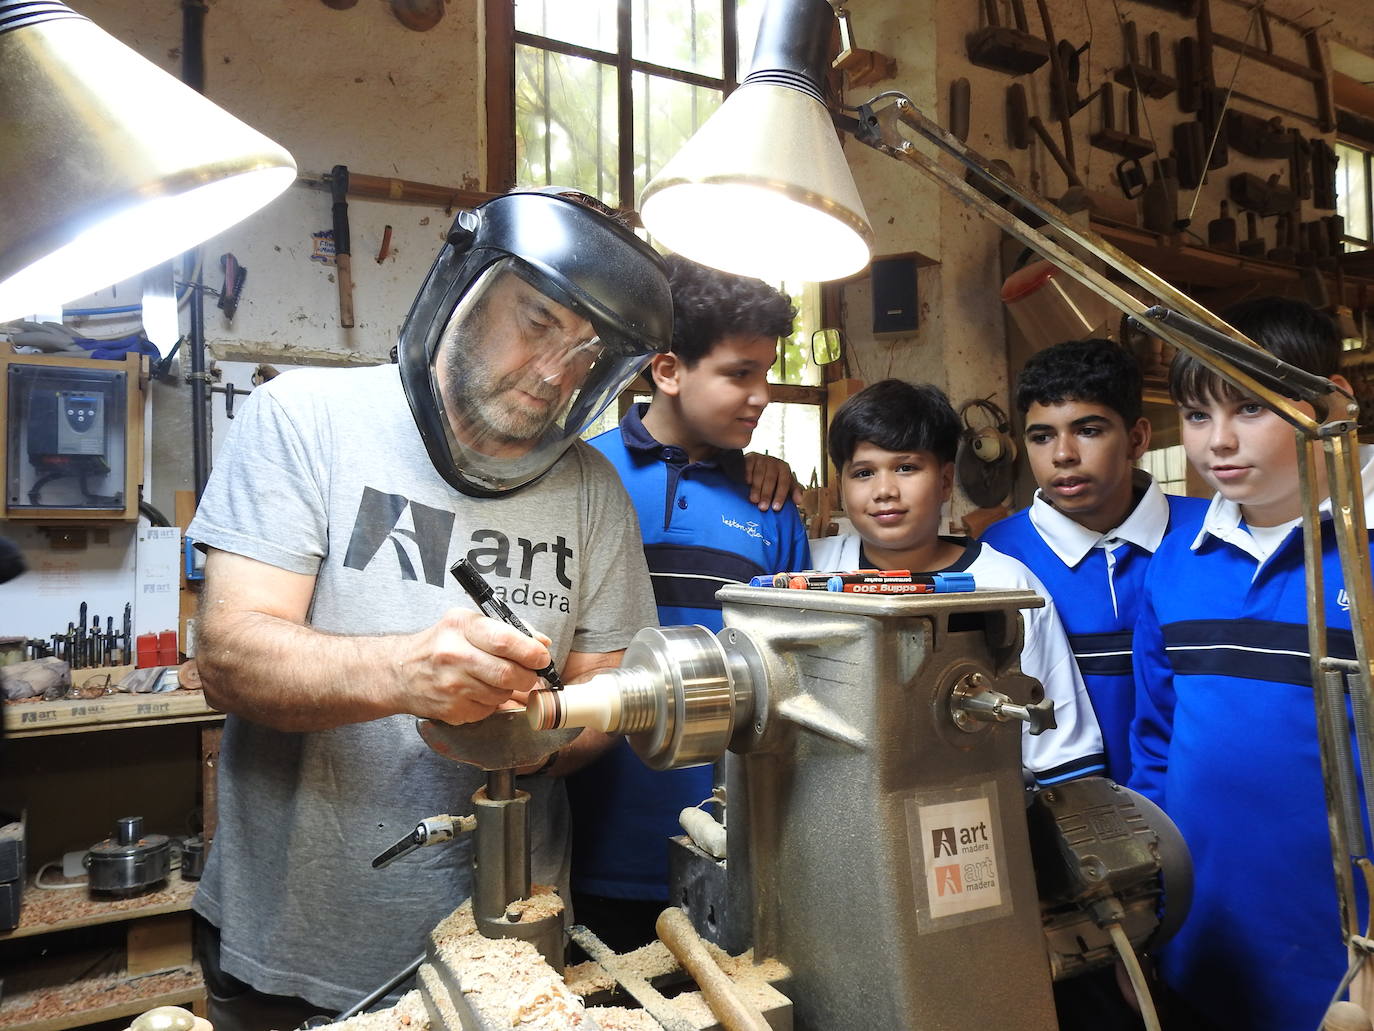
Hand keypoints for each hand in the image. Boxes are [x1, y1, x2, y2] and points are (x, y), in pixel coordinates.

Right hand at [395, 609, 552, 724]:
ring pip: (501, 694)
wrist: (400, 672)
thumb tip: (542, 644)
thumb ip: (507, 630)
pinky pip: (488, 709)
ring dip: (508, 689)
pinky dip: (491, 703)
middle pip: (508, 673)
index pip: (505, 640)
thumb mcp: (467, 624)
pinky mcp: (451, 710)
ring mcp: (451, 686)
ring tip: (494, 679)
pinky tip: (477, 691)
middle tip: (529, 674)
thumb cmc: (441, 644)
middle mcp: (454, 655)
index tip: (542, 657)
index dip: (531, 652)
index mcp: (461, 626)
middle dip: (527, 676)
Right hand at [743, 452, 803, 511]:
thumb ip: (793, 492)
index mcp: (784, 468)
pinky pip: (749, 467)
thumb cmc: (774, 478)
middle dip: (767, 494)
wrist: (759, 464)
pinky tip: (746, 484)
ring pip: (759, 474)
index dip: (780, 496)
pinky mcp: (750, 458)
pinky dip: (748, 475)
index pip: (784, 483)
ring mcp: (761, 459)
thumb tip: (799, 501)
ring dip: (756, 488)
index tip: (776, 508)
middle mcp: (774, 462)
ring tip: (754, 500)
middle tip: (763, 507)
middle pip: (771, 479)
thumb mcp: (785, 484)